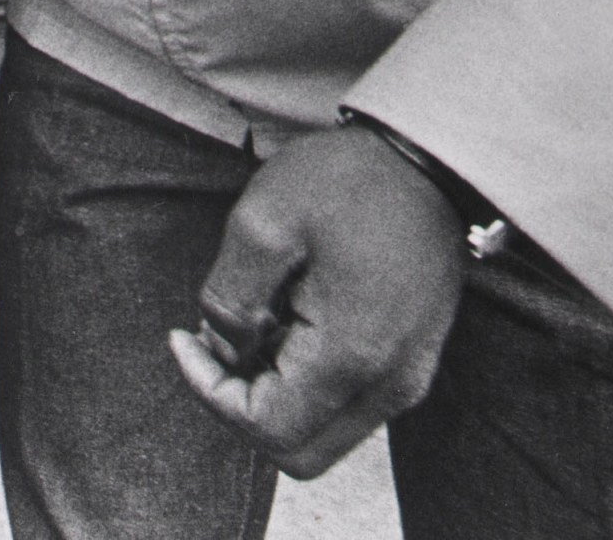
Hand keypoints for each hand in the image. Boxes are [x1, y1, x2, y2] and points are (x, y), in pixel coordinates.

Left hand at [168, 125, 465, 478]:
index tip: (182, 335)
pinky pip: (346, 403)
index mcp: (353, 356)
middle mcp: (391, 385)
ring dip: (271, 392)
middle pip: (297, 451)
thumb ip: (229, 298)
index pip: (268, 429)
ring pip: (322, 432)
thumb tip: (221, 346)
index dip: (209, 393)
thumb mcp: (262, 222)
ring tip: (251, 317)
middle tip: (212, 338)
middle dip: (239, 406)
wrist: (429, 162)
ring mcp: (407, 377)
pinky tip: (285, 316)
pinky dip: (301, 379)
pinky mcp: (410, 361)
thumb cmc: (346, 183)